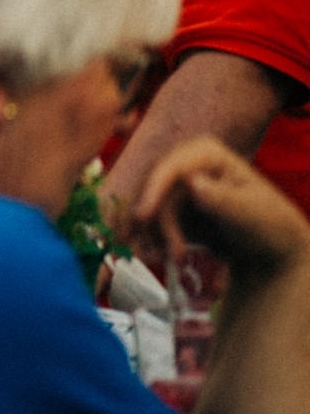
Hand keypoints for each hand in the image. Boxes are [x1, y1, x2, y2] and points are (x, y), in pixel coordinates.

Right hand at [125, 137, 309, 279]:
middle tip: (170, 253)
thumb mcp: (251, 212)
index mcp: (206, 154)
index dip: (153, 189)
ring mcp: (175, 188)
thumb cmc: (268, 225)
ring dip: (154, 237)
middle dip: (156, 223)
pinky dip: (153, 241)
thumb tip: (193, 182)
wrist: (269, 250)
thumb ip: (223, 198)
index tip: (144, 216)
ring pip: (147, 209)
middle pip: (152, 190)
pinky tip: (168, 256)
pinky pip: (149, 224)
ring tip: (179, 259)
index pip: (170, 166)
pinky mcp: (170, 210)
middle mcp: (185, 166)